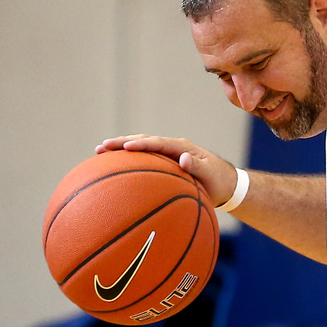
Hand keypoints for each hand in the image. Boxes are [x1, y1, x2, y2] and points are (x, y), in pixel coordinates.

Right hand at [95, 134, 238, 206]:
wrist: (227, 186)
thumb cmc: (219, 182)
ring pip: (140, 148)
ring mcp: (167, 154)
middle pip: (143, 140)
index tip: (126, 148)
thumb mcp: (212, 176)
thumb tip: (182, 158)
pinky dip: (129, 162)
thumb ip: (198, 167)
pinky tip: (114, 169)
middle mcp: (172, 147)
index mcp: (182, 147)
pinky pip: (144, 161)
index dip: (141, 144)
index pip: (157, 142)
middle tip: (101, 147)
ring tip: (99, 153)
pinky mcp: (165, 163)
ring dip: (121, 150)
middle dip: (121, 143)